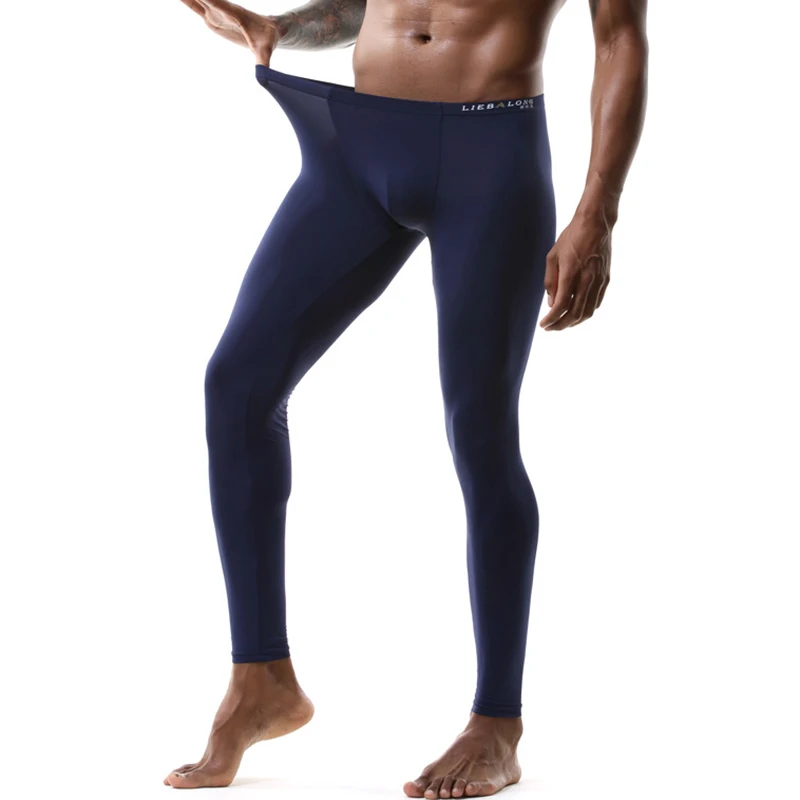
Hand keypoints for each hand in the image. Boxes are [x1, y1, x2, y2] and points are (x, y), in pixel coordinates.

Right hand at [179, 0, 281, 64]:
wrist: (269, 30)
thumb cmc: (268, 39)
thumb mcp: (265, 51)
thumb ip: (263, 63)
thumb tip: (263, 79)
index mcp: (232, 14)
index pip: (215, 2)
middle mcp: (222, 9)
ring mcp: (216, 12)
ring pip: (198, 0)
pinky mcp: (212, 17)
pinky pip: (196, 7)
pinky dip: (188, 1)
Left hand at [539, 213, 610, 329]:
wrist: (596, 224)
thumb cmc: (571, 237)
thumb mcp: (552, 257)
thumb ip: (550, 281)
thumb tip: (551, 303)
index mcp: (570, 273)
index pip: (560, 306)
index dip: (551, 319)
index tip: (544, 324)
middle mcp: (586, 280)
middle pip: (575, 314)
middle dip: (561, 325)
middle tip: (550, 328)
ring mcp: (598, 281)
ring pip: (588, 312)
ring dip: (574, 322)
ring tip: (562, 323)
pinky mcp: (605, 280)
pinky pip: (596, 303)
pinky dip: (586, 312)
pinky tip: (576, 312)